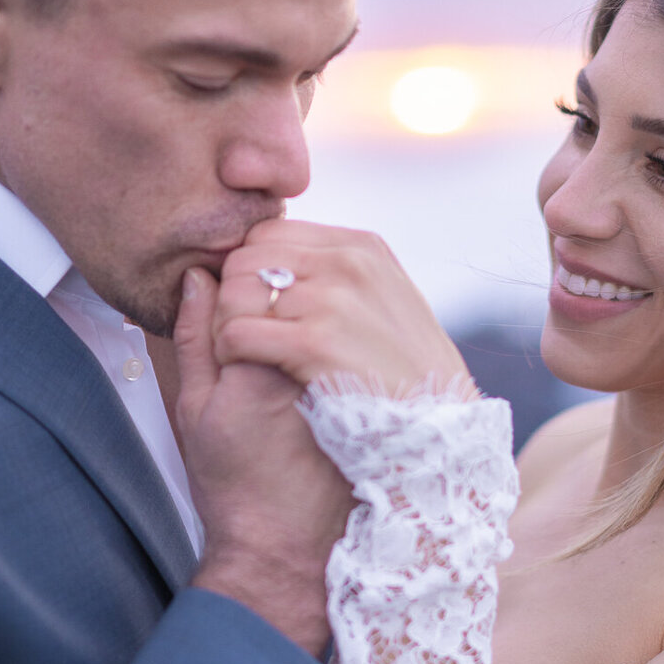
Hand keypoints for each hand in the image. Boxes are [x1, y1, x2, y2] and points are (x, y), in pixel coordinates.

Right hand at [174, 267, 351, 656]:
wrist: (291, 552)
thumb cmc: (237, 490)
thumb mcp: (195, 413)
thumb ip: (193, 339)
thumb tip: (196, 279)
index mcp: (260, 367)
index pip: (249, 279)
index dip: (232, 287)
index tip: (225, 314)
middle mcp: (312, 364)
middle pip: (294, 276)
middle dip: (271, 281)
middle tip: (257, 319)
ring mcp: (346, 374)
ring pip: (329, 295)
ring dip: (306, 298)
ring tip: (287, 336)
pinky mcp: (369, 388)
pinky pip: (354, 329)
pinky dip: (335, 326)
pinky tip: (318, 356)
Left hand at [212, 220, 472, 394]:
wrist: (439, 428)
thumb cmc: (405, 374)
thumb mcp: (384, 303)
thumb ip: (335, 274)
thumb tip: (272, 256)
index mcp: (362, 248)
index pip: (267, 235)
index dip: (250, 271)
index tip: (256, 309)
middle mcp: (348, 263)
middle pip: (245, 259)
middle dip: (231, 296)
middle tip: (237, 333)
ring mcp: (333, 301)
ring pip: (234, 293)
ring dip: (224, 326)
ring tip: (239, 354)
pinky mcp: (316, 343)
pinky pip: (236, 333)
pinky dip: (227, 352)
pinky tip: (242, 370)